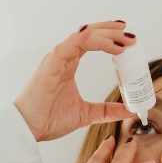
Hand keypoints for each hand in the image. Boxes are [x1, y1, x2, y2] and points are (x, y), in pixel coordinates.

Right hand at [13, 20, 136, 141]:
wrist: (29, 130)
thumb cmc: (49, 119)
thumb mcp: (86, 114)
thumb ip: (106, 111)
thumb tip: (128, 111)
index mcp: (69, 65)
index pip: (92, 42)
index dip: (110, 38)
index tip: (129, 40)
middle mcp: (63, 58)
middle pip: (90, 35)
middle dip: (112, 33)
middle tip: (131, 36)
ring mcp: (56, 60)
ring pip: (82, 38)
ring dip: (103, 36)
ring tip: (122, 38)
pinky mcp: (50, 66)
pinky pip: (67, 46)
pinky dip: (82, 39)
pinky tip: (95, 35)